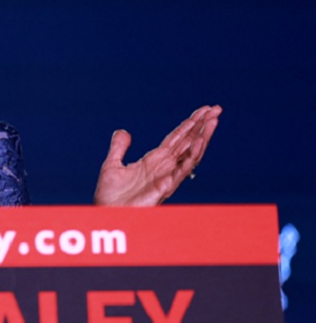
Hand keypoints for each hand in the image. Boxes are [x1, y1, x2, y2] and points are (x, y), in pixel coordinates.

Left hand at [94, 105, 220, 206]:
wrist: (106, 213)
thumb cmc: (110, 196)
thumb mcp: (112, 165)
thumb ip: (119, 147)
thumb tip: (123, 131)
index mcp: (154, 160)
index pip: (176, 138)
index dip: (189, 124)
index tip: (204, 110)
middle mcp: (164, 167)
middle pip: (188, 142)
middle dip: (202, 126)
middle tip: (217, 109)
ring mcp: (166, 176)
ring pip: (190, 153)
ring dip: (202, 137)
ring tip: (213, 121)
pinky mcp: (165, 187)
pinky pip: (182, 170)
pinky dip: (191, 155)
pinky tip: (199, 142)